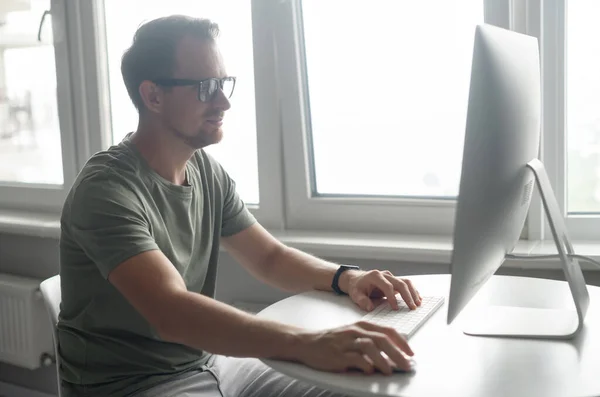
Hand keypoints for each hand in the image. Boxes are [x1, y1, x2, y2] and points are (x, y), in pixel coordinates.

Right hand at [292, 321, 413, 374]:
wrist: (307, 342)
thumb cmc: (332, 340)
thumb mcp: (352, 335)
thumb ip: (370, 341)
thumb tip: (392, 353)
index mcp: (361, 326)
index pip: (387, 331)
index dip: (401, 342)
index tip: (410, 353)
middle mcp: (355, 332)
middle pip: (381, 339)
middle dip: (397, 353)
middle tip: (406, 364)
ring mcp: (346, 342)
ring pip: (370, 347)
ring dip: (383, 360)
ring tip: (389, 371)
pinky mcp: (338, 354)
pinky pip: (355, 359)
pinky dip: (365, 365)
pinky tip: (370, 371)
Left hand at [343, 270, 421, 311]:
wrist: (357, 279)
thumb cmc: (357, 287)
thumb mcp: (355, 294)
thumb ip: (362, 301)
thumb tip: (370, 307)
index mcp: (375, 276)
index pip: (387, 286)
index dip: (392, 297)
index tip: (396, 308)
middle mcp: (385, 274)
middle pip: (400, 283)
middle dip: (408, 296)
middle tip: (412, 307)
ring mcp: (391, 276)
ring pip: (405, 282)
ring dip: (413, 293)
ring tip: (418, 304)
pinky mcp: (394, 280)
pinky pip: (406, 284)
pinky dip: (413, 291)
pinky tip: (418, 299)